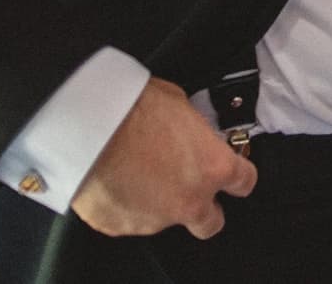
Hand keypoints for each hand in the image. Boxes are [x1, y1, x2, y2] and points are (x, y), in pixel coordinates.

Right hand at [71, 78, 256, 238]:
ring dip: (159, 201)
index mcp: (213, 167)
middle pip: (212, 222)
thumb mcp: (179, 104)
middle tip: (189, 188)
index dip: (239, 177)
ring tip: (138, 172)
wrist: (87, 127)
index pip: (244, 182)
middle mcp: (189, 200)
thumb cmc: (132, 109)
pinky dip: (126, 205)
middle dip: (205, 209)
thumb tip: (191, 130)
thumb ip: (193, 128)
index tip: (233, 175)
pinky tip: (117, 181)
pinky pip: (129, 220)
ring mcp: (155, 219)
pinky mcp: (121, 227)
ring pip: (166, 219)